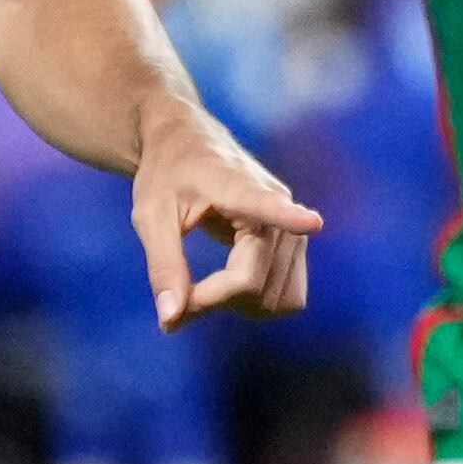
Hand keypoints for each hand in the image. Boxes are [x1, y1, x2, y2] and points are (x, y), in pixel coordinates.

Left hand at [129, 104, 320, 327]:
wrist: (189, 145)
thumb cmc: (166, 175)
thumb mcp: (150, 216)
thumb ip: (163, 266)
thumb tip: (171, 319)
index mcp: (236, 186)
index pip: (267, 205)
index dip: (290, 217)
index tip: (312, 222)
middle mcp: (278, 205)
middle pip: (252, 283)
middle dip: (211, 300)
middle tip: (175, 296)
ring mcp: (293, 228)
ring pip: (273, 299)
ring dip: (234, 307)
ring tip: (199, 289)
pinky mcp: (297, 246)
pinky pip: (288, 298)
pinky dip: (255, 306)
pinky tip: (227, 289)